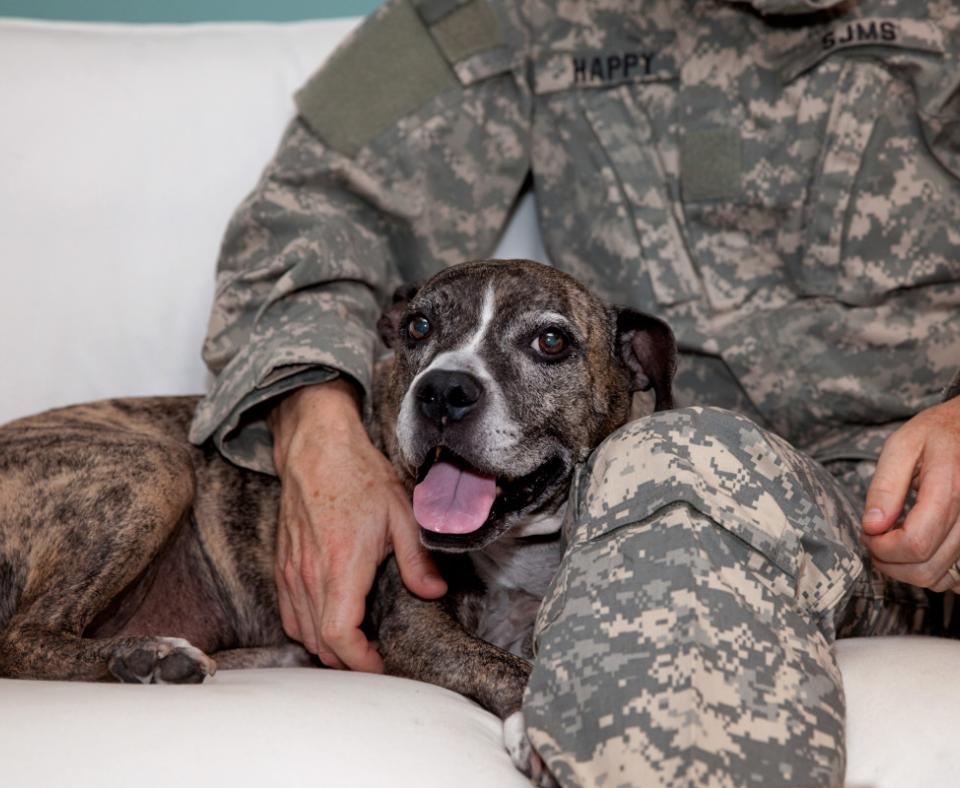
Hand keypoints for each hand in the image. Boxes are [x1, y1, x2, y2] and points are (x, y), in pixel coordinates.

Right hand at [268, 380, 446, 670]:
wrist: (317, 448)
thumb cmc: (359, 475)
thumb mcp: (401, 513)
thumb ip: (417, 559)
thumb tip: (434, 592)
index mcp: (342, 564)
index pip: (338, 634)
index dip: (358, 661)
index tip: (379, 665)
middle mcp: (310, 573)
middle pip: (319, 643)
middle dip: (347, 660)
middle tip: (375, 658)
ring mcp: (292, 570)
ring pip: (301, 631)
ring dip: (327, 646)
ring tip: (356, 644)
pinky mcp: (282, 564)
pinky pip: (288, 612)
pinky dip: (306, 627)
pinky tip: (329, 620)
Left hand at [861, 396, 959, 590]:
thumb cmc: (936, 433)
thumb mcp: (901, 446)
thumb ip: (885, 487)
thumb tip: (871, 526)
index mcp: (950, 489)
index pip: (915, 543)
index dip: (882, 548)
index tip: (867, 533)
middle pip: (926, 566)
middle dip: (889, 562)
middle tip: (873, 538)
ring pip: (940, 577)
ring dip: (906, 569)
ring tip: (890, 540)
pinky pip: (955, 576)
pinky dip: (930, 571)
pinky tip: (914, 549)